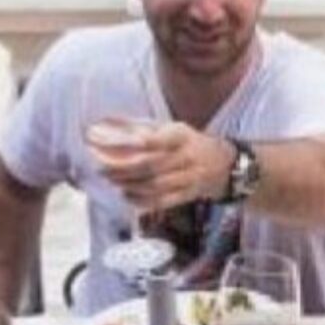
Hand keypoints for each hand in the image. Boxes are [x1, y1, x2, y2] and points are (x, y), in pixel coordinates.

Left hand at [98, 124, 231, 213]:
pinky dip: (140, 200)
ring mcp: (189, 178)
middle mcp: (187, 157)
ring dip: (128, 184)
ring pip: (154, 185)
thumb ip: (137, 126)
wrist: (222, 164)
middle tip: (102, 168)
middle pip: (151, 165)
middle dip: (123, 169)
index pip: (161, 139)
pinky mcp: (187, 195)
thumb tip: (102, 123)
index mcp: (182, 136)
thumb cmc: (187, 143)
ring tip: (111, 180)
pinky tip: (126, 195)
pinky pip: (161, 201)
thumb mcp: (169, 128)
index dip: (141, 143)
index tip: (117, 144)